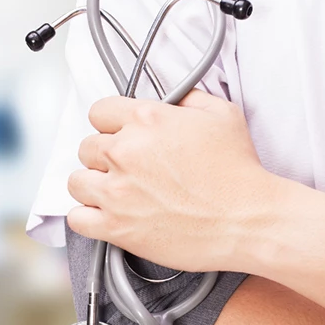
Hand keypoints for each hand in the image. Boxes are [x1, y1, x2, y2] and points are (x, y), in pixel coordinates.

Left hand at [66, 91, 281, 272]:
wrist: (248, 220)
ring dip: (93, 186)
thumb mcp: (222, 115)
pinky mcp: (116, 226)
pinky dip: (87, 218)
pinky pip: (77, 219)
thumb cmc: (239, 173)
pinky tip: (105, 216)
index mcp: (146, 120)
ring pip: (77, 181)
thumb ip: (189, 99)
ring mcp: (117, 191)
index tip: (119, 135)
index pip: (99, 111)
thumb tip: (174, 98)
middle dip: (104, 156)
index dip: (110, 124)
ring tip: (114, 192)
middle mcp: (125, 152)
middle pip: (87, 147)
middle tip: (126, 168)